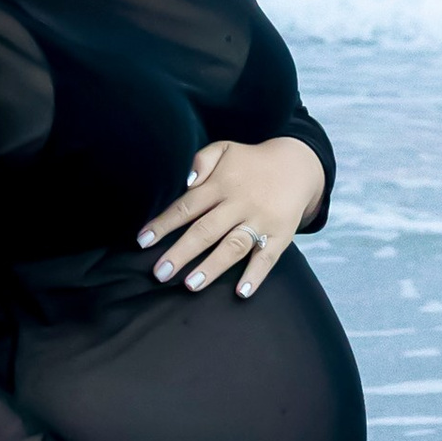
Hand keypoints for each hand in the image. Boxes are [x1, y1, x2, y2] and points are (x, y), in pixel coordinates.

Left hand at [140, 136, 325, 300]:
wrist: (298, 166)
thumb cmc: (250, 162)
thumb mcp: (225, 149)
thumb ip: (201, 161)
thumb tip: (186, 182)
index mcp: (221, 184)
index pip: (187, 206)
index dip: (164, 224)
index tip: (143, 241)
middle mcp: (239, 204)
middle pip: (206, 230)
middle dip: (181, 253)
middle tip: (160, 273)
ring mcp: (261, 221)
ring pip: (234, 246)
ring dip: (212, 266)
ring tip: (191, 285)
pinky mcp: (281, 235)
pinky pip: (268, 258)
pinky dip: (256, 275)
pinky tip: (242, 291)